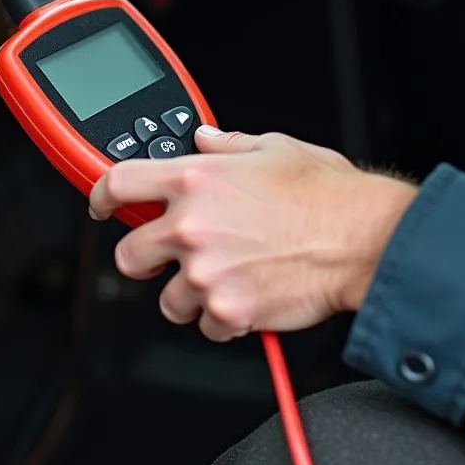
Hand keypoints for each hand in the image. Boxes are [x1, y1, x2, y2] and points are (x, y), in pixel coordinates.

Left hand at [88, 127, 417, 341]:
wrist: (364, 239)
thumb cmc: (326, 194)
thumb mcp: (273, 148)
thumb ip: (228, 145)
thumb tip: (205, 139)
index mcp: (195, 179)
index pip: (117, 184)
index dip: (100, 196)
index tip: (102, 206)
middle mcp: (191, 225)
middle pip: (128, 255)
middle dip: (145, 259)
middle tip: (170, 255)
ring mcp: (205, 271)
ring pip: (167, 300)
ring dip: (189, 294)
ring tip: (227, 277)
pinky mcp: (228, 309)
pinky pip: (207, 325)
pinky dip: (224, 318)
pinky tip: (249, 295)